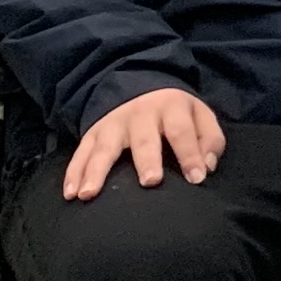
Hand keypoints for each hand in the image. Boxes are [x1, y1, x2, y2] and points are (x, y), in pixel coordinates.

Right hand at [62, 86, 226, 200]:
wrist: (139, 86)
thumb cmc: (175, 114)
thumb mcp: (200, 116)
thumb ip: (210, 140)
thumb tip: (207, 167)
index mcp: (171, 108)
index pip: (182, 131)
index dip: (190, 154)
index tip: (196, 179)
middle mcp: (140, 115)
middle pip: (144, 139)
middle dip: (147, 160)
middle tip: (150, 182)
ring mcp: (113, 124)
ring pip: (104, 147)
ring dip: (96, 171)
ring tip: (89, 194)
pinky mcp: (93, 133)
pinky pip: (80, 153)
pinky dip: (73, 173)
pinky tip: (70, 193)